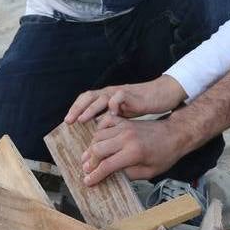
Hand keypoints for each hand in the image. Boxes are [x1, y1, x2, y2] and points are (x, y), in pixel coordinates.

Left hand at [65, 74, 185, 125]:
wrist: (162, 94)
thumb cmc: (143, 105)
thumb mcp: (123, 114)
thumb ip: (111, 121)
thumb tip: (99, 137)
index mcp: (107, 98)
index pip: (87, 100)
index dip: (76, 108)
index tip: (68, 122)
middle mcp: (111, 93)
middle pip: (89, 96)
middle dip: (78, 108)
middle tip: (70, 121)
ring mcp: (120, 92)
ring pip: (101, 97)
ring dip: (91, 108)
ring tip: (84, 120)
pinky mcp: (132, 94)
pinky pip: (119, 97)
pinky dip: (113, 105)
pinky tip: (110, 115)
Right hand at [82, 113, 183, 184]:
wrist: (175, 134)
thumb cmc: (165, 154)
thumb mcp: (150, 172)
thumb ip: (129, 175)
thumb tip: (112, 176)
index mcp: (133, 153)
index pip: (107, 166)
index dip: (95, 175)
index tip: (88, 181)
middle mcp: (126, 138)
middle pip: (97, 149)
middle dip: (89, 162)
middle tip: (87, 170)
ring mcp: (124, 127)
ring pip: (98, 136)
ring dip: (91, 148)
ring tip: (89, 158)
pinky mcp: (124, 121)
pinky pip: (105, 124)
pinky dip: (98, 132)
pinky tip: (97, 140)